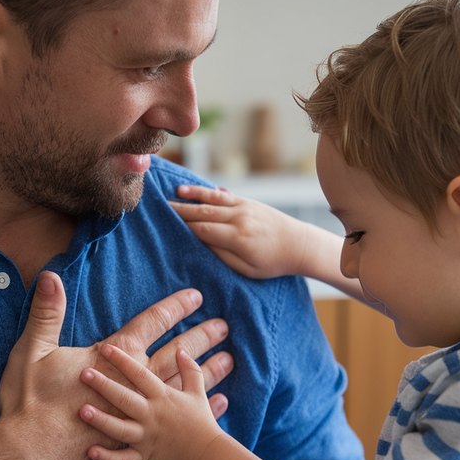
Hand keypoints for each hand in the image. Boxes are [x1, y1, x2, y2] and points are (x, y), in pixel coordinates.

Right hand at [0, 271, 231, 459]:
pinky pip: (176, 425)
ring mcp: (140, 416)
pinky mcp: (139, 445)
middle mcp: (134, 385)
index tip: (196, 297)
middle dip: (200, 338)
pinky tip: (216, 405)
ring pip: (181, 388)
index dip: (173, 308)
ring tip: (230, 360)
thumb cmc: (29, 408)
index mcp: (111, 359)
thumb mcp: (31, 352)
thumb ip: (46, 314)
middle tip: (224, 326)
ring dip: (206, 373)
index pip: (150, 324)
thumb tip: (48, 275)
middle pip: (175, 355)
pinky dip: (197, 412)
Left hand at [79, 345, 225, 459]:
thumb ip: (190, 370)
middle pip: (124, 398)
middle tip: (84, 374)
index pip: (139, 374)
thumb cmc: (202, 423)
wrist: (209, 456)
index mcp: (162, 397)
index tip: (104, 349)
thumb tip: (182, 350)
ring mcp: (146, 437)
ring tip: (82, 411)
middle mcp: (151, 415)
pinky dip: (107, 458)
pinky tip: (90, 452)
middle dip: (103, 385)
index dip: (122, 360)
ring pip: (119, 428)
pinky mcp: (144, 458)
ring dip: (101, 420)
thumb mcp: (197, 392)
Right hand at [169, 185, 313, 278]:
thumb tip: (201, 244)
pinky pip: (222, 195)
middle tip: (159, 209)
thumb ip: (223, 256)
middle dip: (180, 211)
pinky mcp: (248, 202)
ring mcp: (244, 207)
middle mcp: (239, 218)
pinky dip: (205, 192)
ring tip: (172, 195)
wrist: (300, 244)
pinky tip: (191, 190)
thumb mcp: (247, 269)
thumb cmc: (273, 263)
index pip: (203, 230)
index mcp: (238, 238)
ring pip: (211, 200)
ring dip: (190, 197)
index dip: (183, 229)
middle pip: (203, 213)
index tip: (165, 227)